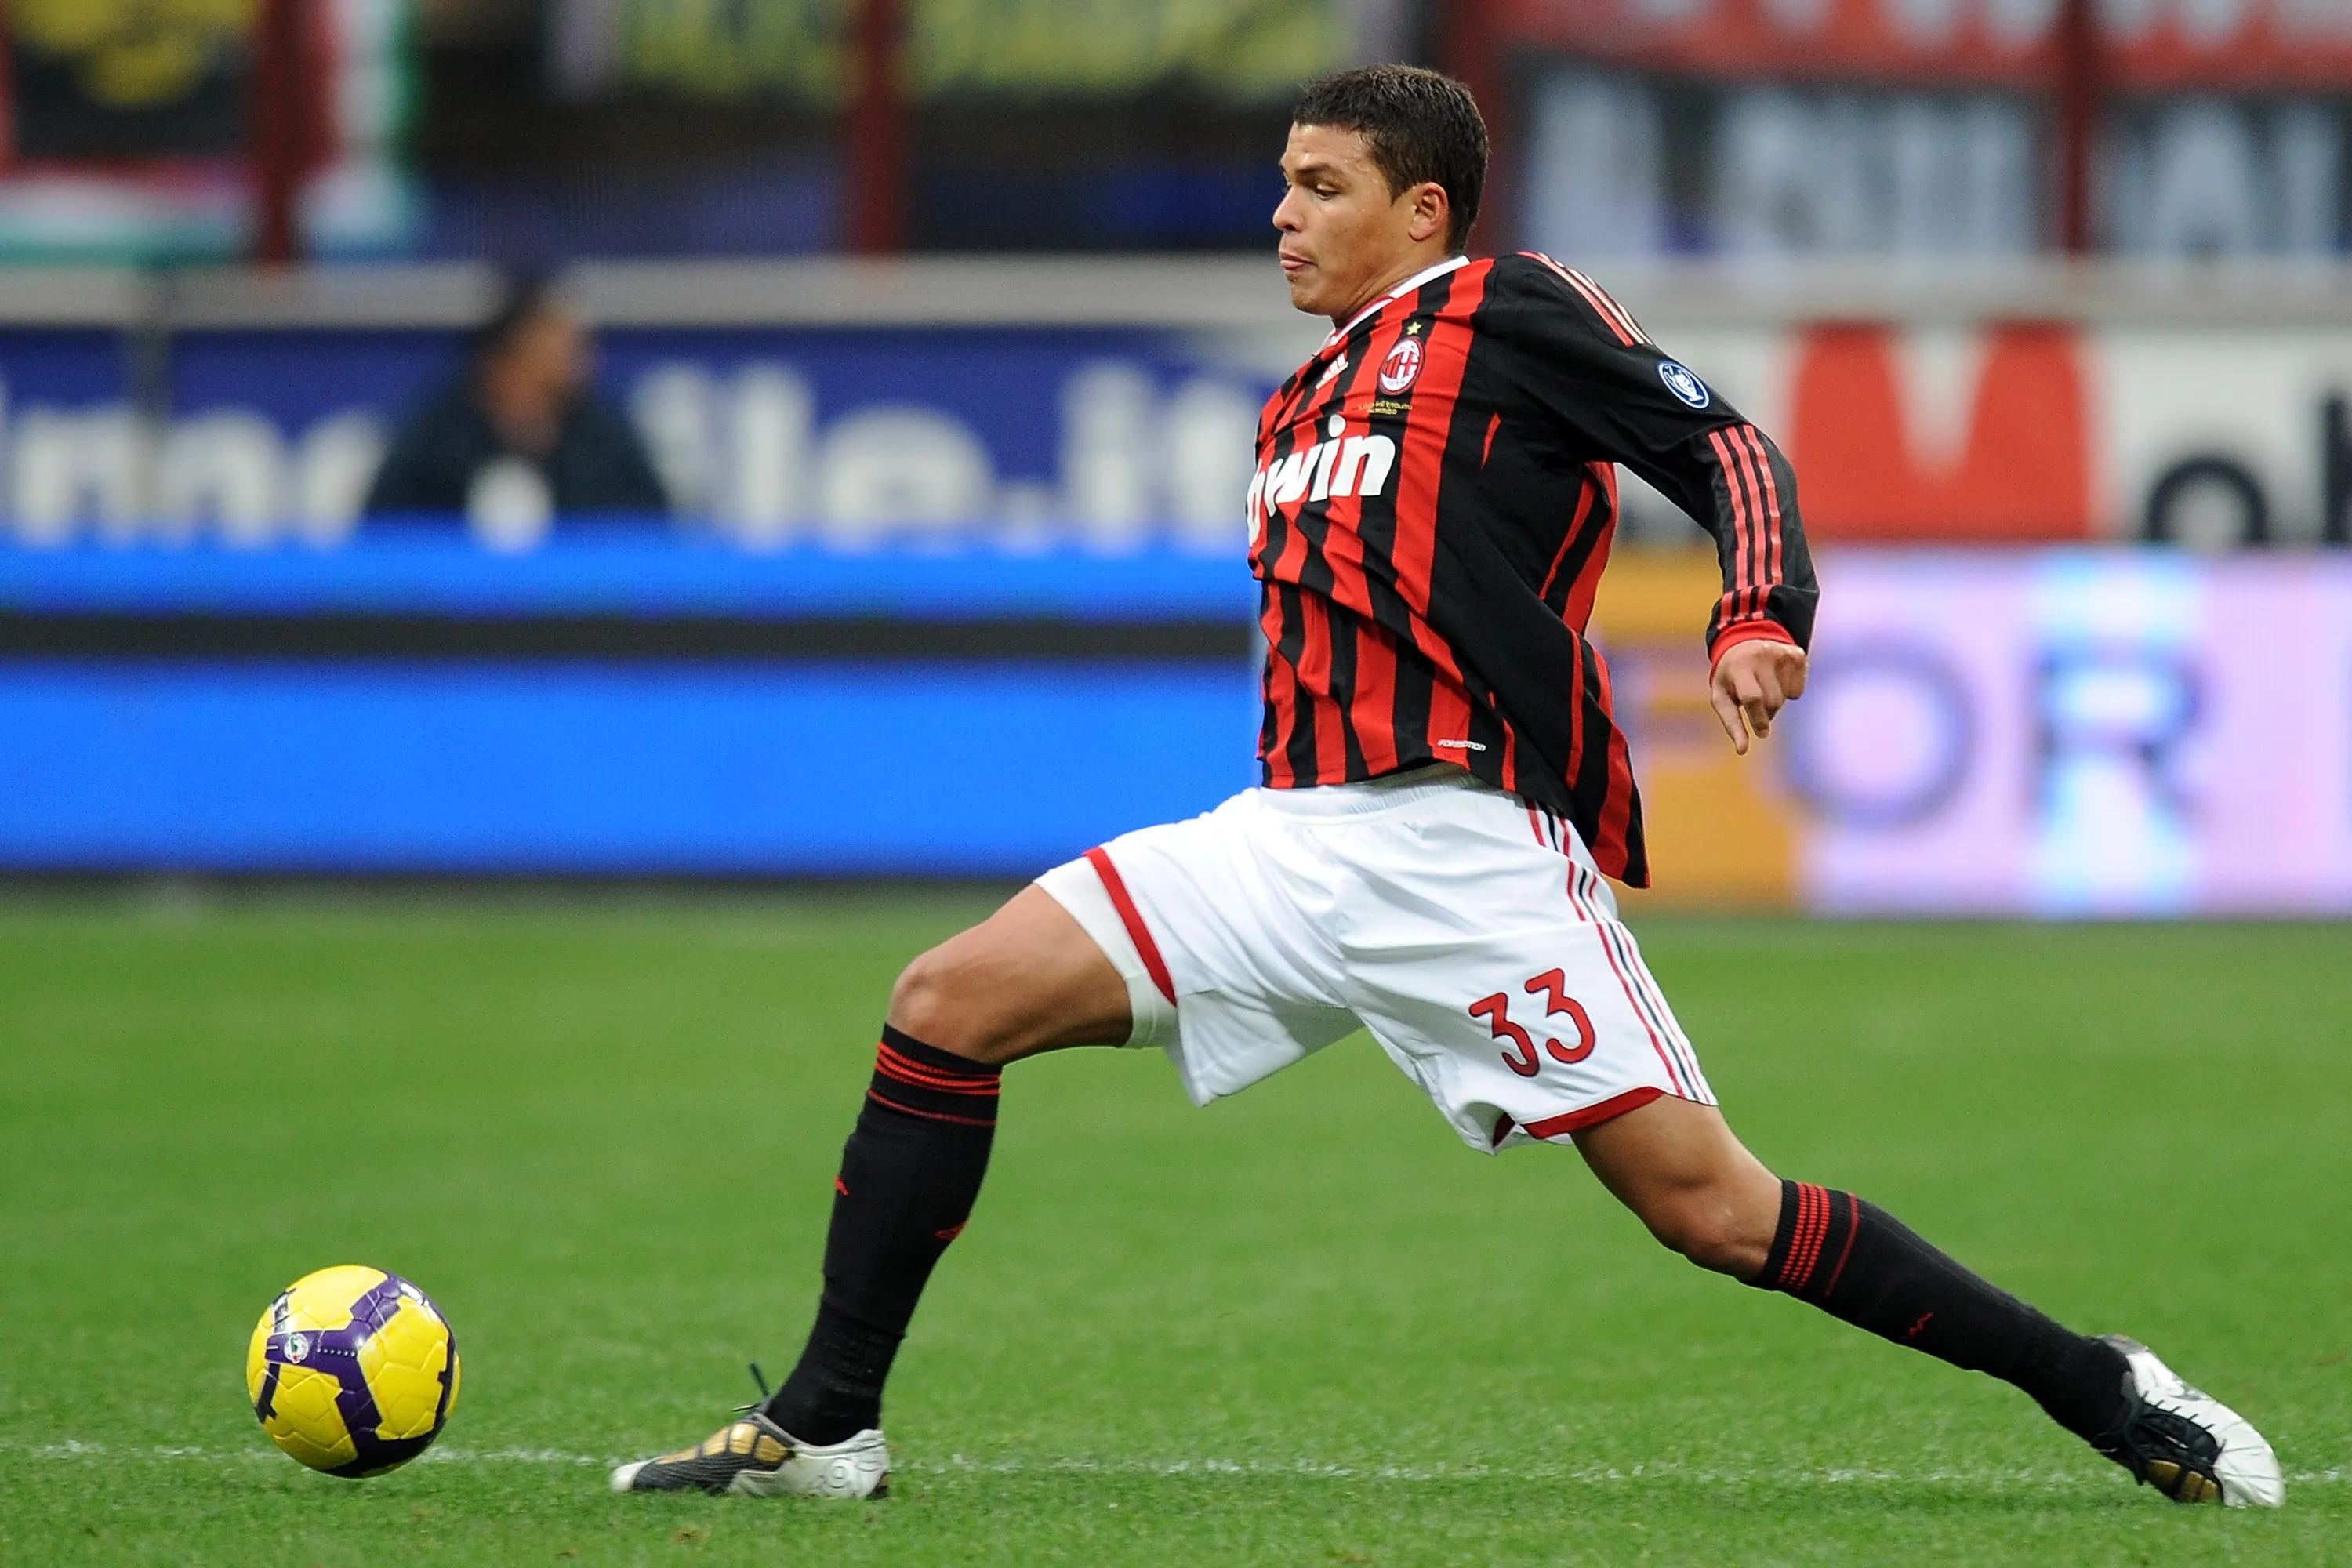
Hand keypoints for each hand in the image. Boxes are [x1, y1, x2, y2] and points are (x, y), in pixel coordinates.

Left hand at [1709, 639, 1807, 755]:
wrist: (1745, 642)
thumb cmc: (1730, 678)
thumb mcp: (1722, 698)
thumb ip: (1732, 724)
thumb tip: (1742, 751)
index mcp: (1739, 666)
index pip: (1753, 697)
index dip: (1758, 719)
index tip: (1762, 733)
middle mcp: (1761, 656)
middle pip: (1773, 702)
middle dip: (1766, 712)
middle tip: (1755, 705)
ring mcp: (1781, 653)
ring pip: (1787, 697)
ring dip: (1777, 701)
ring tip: (1763, 688)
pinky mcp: (1797, 654)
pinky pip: (1798, 691)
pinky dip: (1789, 693)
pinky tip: (1776, 679)